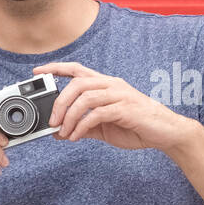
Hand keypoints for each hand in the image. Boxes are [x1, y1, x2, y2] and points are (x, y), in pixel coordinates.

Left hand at [32, 61, 193, 151]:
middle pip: (77, 83)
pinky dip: (82, 126)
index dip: (56, 68)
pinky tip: (77, 137)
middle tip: (52, 121)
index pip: (77, 69)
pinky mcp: (125, 109)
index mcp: (106, 84)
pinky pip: (97, 114)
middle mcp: (112, 85)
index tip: (37, 71)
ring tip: (64, 132)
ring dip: (69, 116)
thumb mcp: (104, 127)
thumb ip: (83, 126)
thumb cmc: (136, 126)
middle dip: (59, 102)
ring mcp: (119, 95)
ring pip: (85, 97)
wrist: (166, 133)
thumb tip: (58, 131)